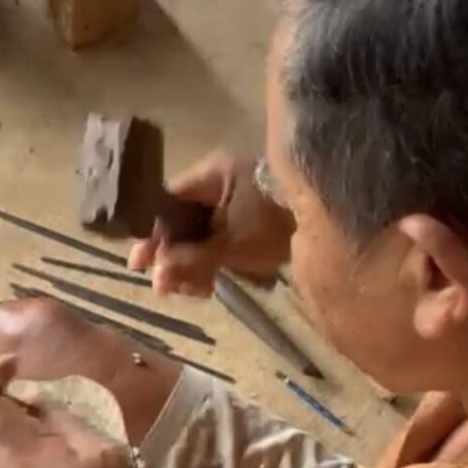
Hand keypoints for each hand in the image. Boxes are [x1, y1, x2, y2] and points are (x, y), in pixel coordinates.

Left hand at [0, 356, 147, 467]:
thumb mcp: (104, 459)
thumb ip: (70, 426)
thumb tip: (40, 405)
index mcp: (19, 454)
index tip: (11, 362)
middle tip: (14, 384)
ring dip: (4, 421)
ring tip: (45, 417)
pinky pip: (5, 463)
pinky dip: (18, 445)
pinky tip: (53, 453)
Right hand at [128, 151, 293, 297]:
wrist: (327, 220)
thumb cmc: (274, 224)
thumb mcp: (229, 244)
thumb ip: (191, 258)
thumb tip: (157, 276)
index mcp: (210, 175)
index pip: (166, 204)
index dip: (152, 236)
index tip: (140, 265)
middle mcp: (218, 182)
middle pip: (181, 221)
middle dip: (173, 258)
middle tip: (167, 288)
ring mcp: (233, 199)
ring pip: (198, 234)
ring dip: (190, 265)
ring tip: (191, 292)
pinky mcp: (247, 218)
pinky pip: (217, 239)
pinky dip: (209, 261)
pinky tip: (207, 285)